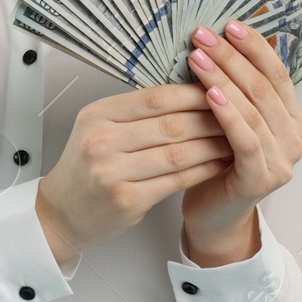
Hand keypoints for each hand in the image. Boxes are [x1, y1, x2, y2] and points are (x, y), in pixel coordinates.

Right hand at [35, 84, 232, 265]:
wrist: (62, 212)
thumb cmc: (86, 169)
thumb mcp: (98, 128)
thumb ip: (136, 112)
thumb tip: (187, 92)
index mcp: (97, 115)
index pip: (156, 97)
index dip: (193, 93)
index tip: (220, 89)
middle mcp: (102, 141)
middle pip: (172, 124)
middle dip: (212, 119)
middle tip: (240, 114)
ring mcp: (113, 173)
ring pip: (179, 153)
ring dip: (213, 145)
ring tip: (235, 139)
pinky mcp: (127, 200)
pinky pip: (177, 180)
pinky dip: (204, 170)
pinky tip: (219, 163)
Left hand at [180, 18, 301, 263]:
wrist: (213, 213)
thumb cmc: (216, 160)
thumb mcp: (227, 117)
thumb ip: (232, 87)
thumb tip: (213, 39)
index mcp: (291, 117)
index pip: (277, 72)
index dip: (254, 46)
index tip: (228, 24)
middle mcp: (294, 137)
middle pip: (263, 86)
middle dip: (231, 56)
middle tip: (202, 34)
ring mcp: (283, 160)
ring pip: (254, 109)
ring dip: (223, 78)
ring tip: (196, 56)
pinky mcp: (263, 178)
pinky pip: (245, 139)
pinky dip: (228, 113)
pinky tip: (208, 94)